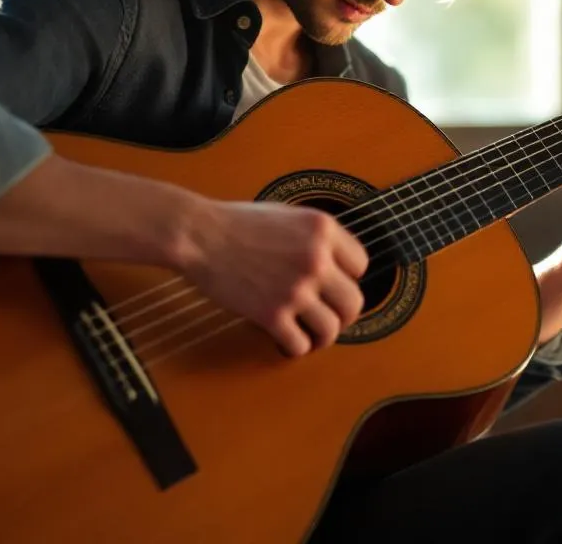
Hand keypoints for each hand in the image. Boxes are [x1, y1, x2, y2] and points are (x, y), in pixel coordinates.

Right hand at [177, 200, 367, 356]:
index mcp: (323, 229)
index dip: (348, 278)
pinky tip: (287, 340)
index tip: (334, 285)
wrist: (200, 234)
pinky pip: (300, 344)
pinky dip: (296, 347)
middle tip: (331, 317)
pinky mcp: (272, 314)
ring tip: (312, 335)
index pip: (361, 265)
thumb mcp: (289, 214)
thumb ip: (316, 236)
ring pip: (332, 328)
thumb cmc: (237, 222)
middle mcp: (316, 259)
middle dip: (344, 315)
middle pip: (354, 302)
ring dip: (324, 336)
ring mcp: (295, 288)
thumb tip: (339, 263)